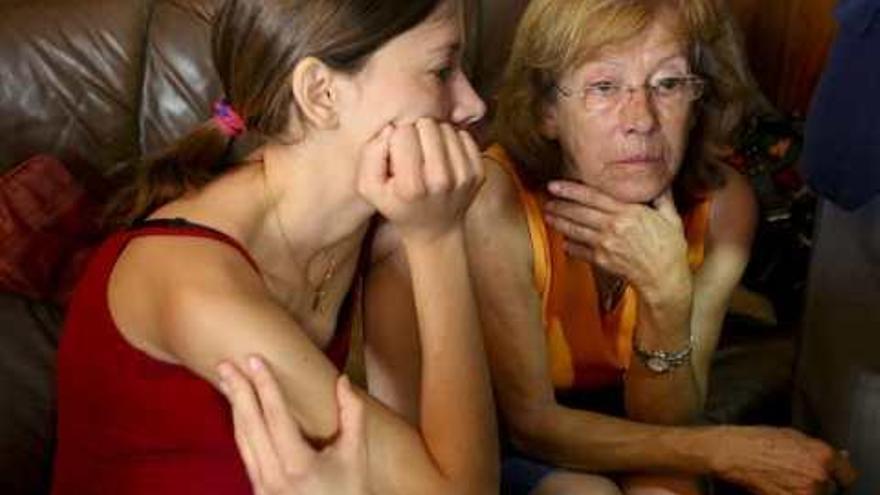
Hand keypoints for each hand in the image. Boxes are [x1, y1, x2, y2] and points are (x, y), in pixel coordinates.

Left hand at [217, 357, 368, 494]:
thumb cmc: (351, 492)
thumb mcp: (356, 454)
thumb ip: (352, 415)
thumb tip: (342, 380)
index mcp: (298, 465)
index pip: (276, 415)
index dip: (265, 385)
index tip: (254, 359)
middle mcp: (273, 477)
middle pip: (250, 425)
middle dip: (237, 392)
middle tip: (226, 364)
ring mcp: (262, 487)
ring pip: (242, 440)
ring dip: (234, 408)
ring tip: (226, 381)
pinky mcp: (258, 492)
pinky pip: (245, 454)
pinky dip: (240, 428)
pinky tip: (238, 412)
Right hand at [357, 118, 484, 244]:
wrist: (434, 230)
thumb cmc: (398, 205)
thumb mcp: (370, 188)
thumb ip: (370, 155)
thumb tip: (390, 128)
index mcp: (411, 186)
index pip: (403, 132)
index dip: (396, 138)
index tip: (396, 153)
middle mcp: (441, 180)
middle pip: (427, 125)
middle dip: (417, 132)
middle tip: (413, 151)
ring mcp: (463, 176)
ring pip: (446, 127)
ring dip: (435, 136)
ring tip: (428, 155)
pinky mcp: (478, 172)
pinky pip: (464, 135)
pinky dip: (452, 141)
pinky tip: (443, 157)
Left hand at [544, 182, 690, 299]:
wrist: (665, 278)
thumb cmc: (670, 248)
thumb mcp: (671, 218)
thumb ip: (662, 198)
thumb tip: (661, 182)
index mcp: (628, 212)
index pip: (593, 196)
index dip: (571, 189)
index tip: (555, 185)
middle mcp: (613, 226)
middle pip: (578, 212)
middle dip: (559, 205)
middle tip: (547, 200)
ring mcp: (606, 244)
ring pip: (575, 230)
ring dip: (559, 222)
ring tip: (548, 216)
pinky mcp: (602, 261)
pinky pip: (580, 251)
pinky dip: (569, 245)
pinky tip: (563, 241)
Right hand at [712, 426, 856, 494]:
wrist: (732, 453)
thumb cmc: (758, 440)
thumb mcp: (793, 436)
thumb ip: (819, 449)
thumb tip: (841, 457)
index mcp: (823, 455)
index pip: (848, 475)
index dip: (837, 475)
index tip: (830, 476)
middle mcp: (818, 476)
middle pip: (832, 490)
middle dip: (820, 484)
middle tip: (797, 475)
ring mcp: (805, 493)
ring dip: (805, 491)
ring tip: (785, 480)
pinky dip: (792, 494)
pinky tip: (778, 486)